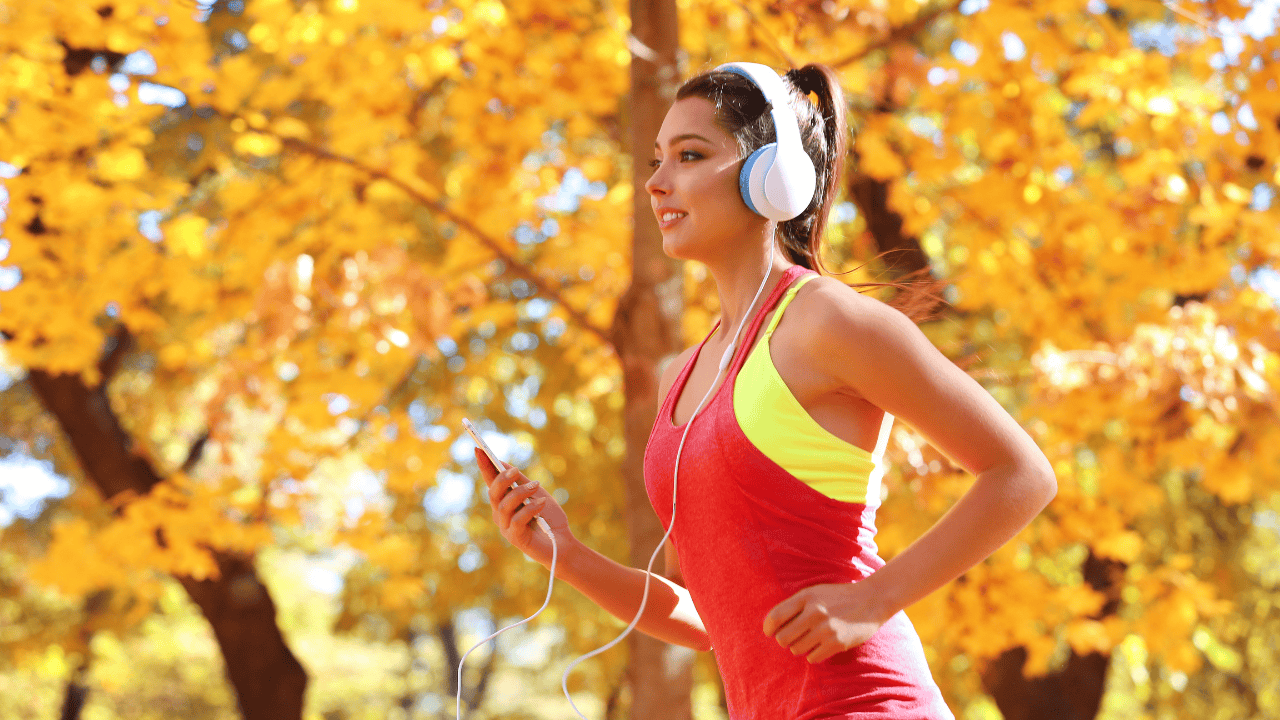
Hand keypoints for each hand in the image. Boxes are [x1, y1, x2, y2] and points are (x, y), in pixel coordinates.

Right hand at [478, 448, 571, 566]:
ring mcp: (506, 527)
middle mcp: (501, 514)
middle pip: (493, 493)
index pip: (491, 481)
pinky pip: (517, 520)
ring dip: (521, 493)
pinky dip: (530, 509)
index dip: (484, 466)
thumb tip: (502, 463)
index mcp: (504, 501)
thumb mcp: (536, 493)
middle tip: (516, 471)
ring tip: (537, 486)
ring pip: (504, 505)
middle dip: (502, 479)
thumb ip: (520, 481)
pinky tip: (541, 504)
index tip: (478, 448)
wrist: (563, 542)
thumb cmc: (548, 518)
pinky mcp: (515, 538)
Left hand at [762, 580, 891, 663]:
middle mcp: (815, 612)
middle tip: (793, 638)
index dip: (768, 628)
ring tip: (811, 639)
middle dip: (785, 640)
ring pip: (797, 649)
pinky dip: (814, 654)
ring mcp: (826, 628)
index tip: (769, 632)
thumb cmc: (838, 597)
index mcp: (806, 597)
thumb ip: (795, 605)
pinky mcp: (837, 642)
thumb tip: (773, 625)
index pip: (775, 616)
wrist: (871, 600)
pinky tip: (822, 645)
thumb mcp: (815, 592)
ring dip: (800, 647)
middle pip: (783, 638)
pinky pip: (813, 658)